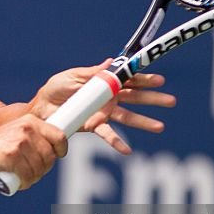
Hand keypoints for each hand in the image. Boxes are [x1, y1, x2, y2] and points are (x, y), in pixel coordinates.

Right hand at [0, 115, 66, 189]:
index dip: (60, 150)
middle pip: (49, 157)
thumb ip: (35, 137)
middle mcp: (27, 129)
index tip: (56, 156)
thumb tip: (55, 153)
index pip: (59, 137)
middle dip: (42, 169)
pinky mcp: (11, 155)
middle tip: (31, 172)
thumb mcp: (18, 132)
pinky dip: (24, 183)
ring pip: (39, 169)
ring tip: (22, 177)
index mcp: (31, 121)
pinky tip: (18, 181)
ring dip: (32, 178)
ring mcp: (19, 142)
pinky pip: (27, 175)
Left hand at [31, 59, 175, 153]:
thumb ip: (93, 73)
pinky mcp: (94, 126)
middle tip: (172, 101)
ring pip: (128, 117)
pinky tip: (128, 150)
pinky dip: (117, 142)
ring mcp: (103, 113)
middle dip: (153, 99)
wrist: (41, 108)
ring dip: (144, 122)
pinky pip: (108, 134)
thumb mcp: (73, 76)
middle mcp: (108, 98)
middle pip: (135, 98)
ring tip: (160, 127)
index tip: (160, 80)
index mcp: (105, 82)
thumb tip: (111, 62)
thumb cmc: (56, 88)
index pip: (129, 79)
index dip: (144, 79)